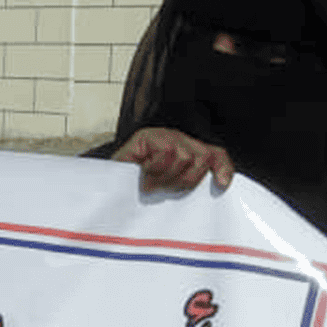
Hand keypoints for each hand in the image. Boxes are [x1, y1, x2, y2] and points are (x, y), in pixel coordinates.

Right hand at [112, 127, 232, 191]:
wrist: (103, 183)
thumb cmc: (137, 188)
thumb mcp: (168, 188)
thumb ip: (188, 184)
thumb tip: (217, 189)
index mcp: (188, 151)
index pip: (215, 154)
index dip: (223, 168)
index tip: (223, 185)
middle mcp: (179, 140)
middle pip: (202, 157)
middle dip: (186, 181)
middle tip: (165, 190)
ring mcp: (163, 135)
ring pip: (184, 156)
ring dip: (166, 177)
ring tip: (151, 185)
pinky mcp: (147, 136)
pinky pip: (165, 153)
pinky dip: (156, 169)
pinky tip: (145, 176)